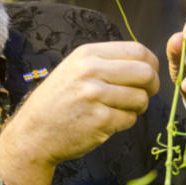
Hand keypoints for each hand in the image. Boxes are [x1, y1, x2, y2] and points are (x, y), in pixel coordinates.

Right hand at [0, 41, 159, 184]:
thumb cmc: (57, 102)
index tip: (149, 75)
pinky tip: (107, 122)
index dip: (151, 64)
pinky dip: (124, 122)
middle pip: (145, 73)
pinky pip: (129, 119)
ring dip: (137, 107)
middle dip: (152, 86)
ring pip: (141, 98)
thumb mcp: (74, 69)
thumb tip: (145, 64)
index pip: (137, 50)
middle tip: (145, 95)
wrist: (33, 134)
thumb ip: (105, 63)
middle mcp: (91, 71)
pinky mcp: (100, 120)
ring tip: (120, 110)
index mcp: (87, 54)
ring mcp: (95, 96)